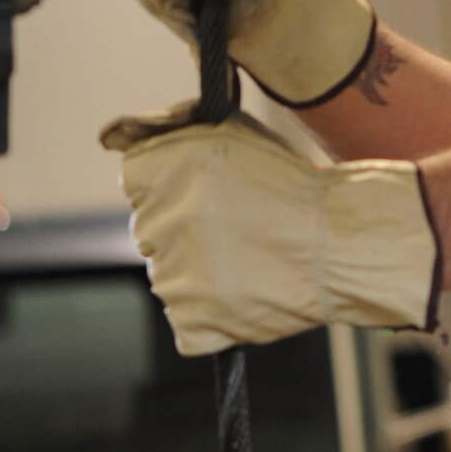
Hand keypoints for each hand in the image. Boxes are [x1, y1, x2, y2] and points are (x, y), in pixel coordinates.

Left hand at [101, 106, 439, 355]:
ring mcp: (175, 277)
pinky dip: (211, 318)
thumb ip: (166, 126)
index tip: (210, 194)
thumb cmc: (291, 185)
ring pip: (167, 279)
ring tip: (249, 260)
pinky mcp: (194, 322)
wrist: (343, 245)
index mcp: (166, 168)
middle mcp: (162, 220)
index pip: (136, 184)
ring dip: (196, 274)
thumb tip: (107, 136)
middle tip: (238, 229)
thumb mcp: (231, 134)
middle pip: (149, 232)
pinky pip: (186, 325)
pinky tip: (245, 294)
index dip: (174, 188)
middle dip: (183, 230)